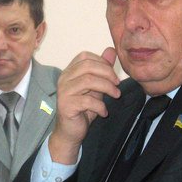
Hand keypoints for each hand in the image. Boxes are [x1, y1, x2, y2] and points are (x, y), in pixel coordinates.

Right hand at [49, 47, 119, 163]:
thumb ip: (102, 69)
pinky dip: (100, 106)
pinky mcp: (66, 105)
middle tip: (117, 85)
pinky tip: (104, 112)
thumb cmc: (83, 109)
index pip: (85, 56)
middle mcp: (63, 79)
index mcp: (69, 71)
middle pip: (87, 66)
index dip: (102, 62)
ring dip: (106, 88)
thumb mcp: (96, 87)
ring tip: (115, 96)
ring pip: (88, 81)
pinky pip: (87, 101)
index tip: (113, 75)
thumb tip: (111, 50)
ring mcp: (63, 92)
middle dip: (107, 73)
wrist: (70, 132)